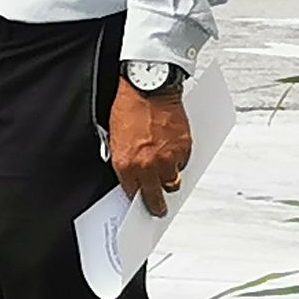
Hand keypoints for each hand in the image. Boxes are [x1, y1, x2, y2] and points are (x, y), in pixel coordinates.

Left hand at [109, 78, 194, 216]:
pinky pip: (183, 163)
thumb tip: (129, 175)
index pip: (133, 193)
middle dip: (157, 206)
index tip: (142, 203)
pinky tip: (172, 148)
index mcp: (126, 165)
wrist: (149, 88)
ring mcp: (167, 159)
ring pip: (173, 182)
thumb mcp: (115, 138)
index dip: (138, 198)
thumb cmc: (129, 108)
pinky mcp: (184, 148)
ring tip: (165, 169)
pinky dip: (179, 160)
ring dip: (169, 178)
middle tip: (159, 209)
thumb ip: (123, 160)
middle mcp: (148, 166)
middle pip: (155, 197)